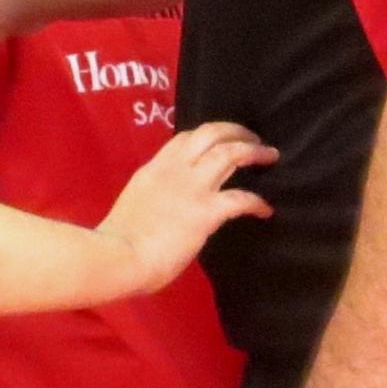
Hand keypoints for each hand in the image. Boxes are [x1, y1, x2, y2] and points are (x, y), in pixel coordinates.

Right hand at [95, 122, 275, 295]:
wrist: (118, 256)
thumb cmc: (118, 241)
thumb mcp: (136, 204)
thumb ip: (155, 198)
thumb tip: (167, 208)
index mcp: (154, 170)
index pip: (184, 138)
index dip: (207, 135)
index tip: (220, 140)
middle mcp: (175, 170)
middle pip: (211, 133)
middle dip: (236, 131)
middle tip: (252, 138)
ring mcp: (192, 188)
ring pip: (230, 153)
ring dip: (253, 151)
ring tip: (269, 155)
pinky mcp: (206, 211)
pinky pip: (240, 198)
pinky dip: (256, 202)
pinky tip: (265, 210)